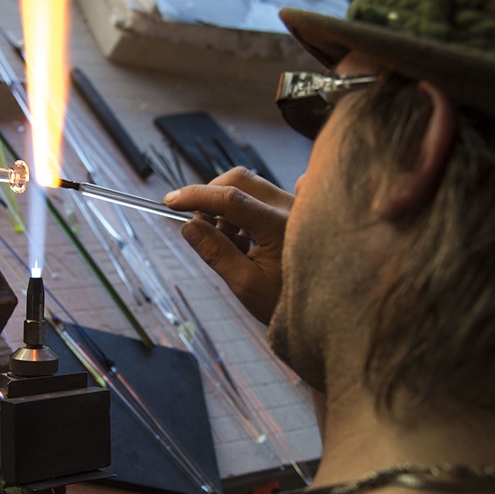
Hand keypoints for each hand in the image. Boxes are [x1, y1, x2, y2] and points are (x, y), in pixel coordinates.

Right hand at [164, 167, 291, 323]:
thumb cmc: (286, 303)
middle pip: (240, 180)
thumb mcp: (245, 284)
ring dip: (226, 208)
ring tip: (228, 246)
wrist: (325, 312)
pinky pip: (263, 197)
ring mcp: (297, 205)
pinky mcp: (296, 209)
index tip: (169, 201)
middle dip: (211, 197)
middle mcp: (292, 207)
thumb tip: (188, 226)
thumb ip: (216, 252)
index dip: (196, 196)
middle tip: (199, 227)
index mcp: (280, 226)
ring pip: (250, 187)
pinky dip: (243, 212)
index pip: (230, 198)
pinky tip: (244, 241)